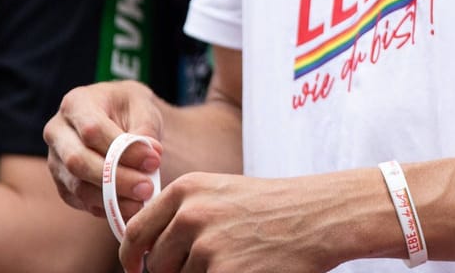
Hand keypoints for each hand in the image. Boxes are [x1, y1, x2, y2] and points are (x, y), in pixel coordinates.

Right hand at [44, 80, 166, 221]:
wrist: (117, 116)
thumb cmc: (130, 108)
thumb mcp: (143, 106)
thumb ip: (146, 129)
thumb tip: (150, 157)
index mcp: (76, 104)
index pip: (92, 131)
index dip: (123, 149)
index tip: (154, 160)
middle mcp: (57, 132)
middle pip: (78, 162)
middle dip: (115, 179)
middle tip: (147, 188)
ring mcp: (55, 160)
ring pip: (76, 186)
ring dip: (111, 198)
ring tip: (142, 200)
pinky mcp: (62, 183)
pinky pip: (79, 200)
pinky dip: (105, 207)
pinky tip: (129, 207)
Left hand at [117, 171, 341, 272]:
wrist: (321, 215)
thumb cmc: (274, 207)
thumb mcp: (221, 194)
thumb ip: (181, 215)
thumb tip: (142, 255)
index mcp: (186, 190)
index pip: (134, 233)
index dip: (132, 257)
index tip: (136, 268)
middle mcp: (191, 215)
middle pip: (156, 265)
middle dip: (175, 270)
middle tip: (215, 259)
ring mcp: (207, 246)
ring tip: (239, 258)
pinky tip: (248, 267)